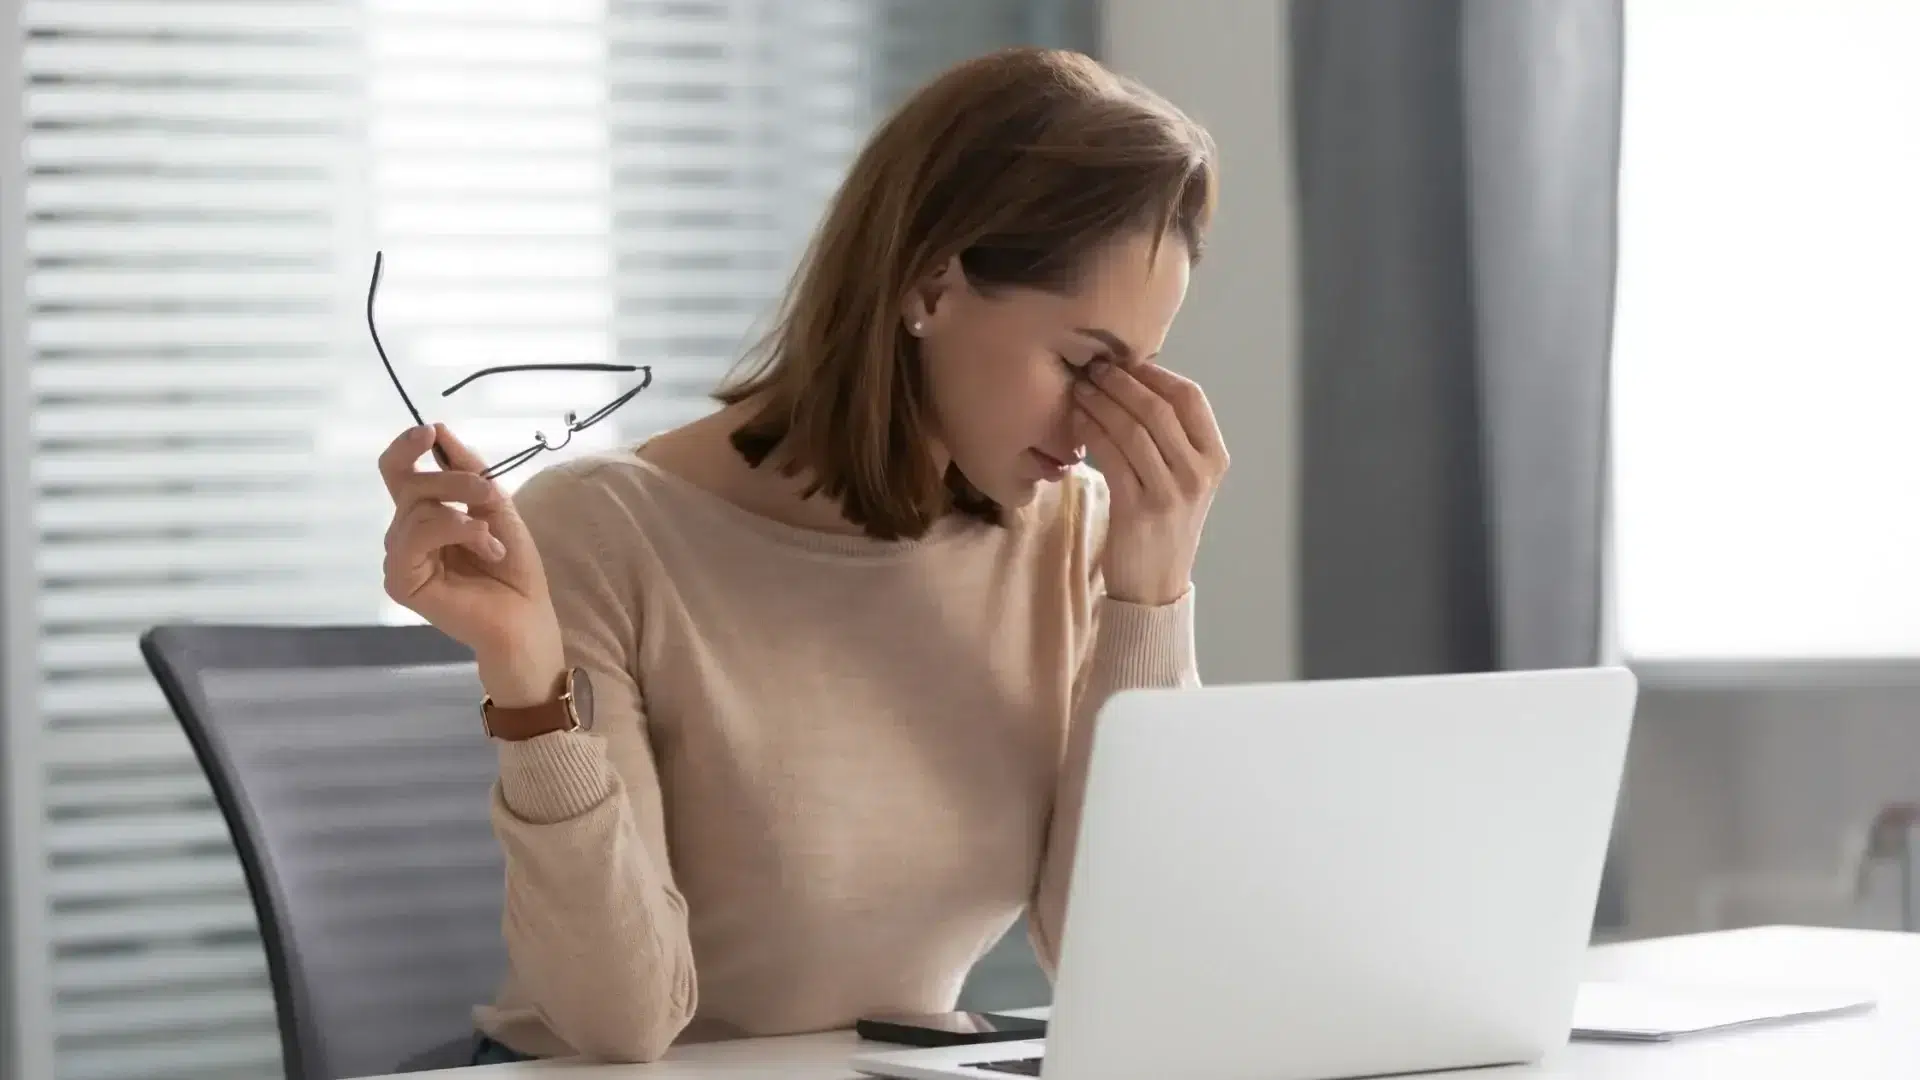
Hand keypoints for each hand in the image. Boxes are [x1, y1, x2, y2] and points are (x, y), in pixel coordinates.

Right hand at [378, 424, 564, 703]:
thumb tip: (439, 429)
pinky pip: (416, 535)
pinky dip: (457, 531)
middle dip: (454, 480)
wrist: (527, 617)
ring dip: (463, 510)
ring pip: (416, 506)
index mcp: (424, 515)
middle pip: (408, 483)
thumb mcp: (496, 506)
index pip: (398, 472)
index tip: (431, 431)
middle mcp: (406, 534)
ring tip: (494, 534)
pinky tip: (486, 547)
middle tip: (489, 494)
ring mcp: (400, 558)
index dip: (407, 447)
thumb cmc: (514, 569)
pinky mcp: (401, 581)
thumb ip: (468, 470)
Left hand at [1071, 361, 1228, 605]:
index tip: (1124, 360)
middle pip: (1158, 408)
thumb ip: (1170, 437)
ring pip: (1132, 429)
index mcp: (1214, 458)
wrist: (1155, 585)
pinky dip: (1091, 432)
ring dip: (1101, 402)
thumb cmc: (1163, 525)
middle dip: (1122, 381)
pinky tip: (1076, 422)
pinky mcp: (1139, 509)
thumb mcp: (1181, 479)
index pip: (1190, 398)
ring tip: (1079, 389)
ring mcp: (1172, 492)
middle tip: (1093, 367)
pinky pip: (1111, 456)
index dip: (1155, 374)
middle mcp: (1199, 473)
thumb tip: (1135, 381)